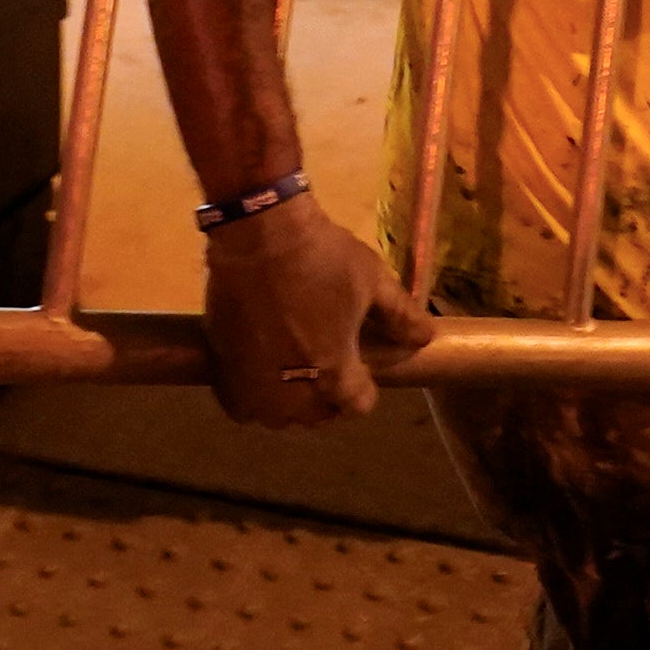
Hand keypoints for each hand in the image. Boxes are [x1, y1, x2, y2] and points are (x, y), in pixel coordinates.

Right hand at [198, 199, 428, 427]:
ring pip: (279, 415)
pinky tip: (260, 372)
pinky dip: (253, 396)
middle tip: (327, 361)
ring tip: (293, 371)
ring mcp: (254, 384)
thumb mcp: (373, 281)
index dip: (364, 386)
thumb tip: (425, 338)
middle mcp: (294, 393)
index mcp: (336, 374)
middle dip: (327, 396)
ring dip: (290, 402)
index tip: (361, 365)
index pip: (358, 405)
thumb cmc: (322, 258)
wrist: (258, 234)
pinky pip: (241, 404)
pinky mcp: (225, 367)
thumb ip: (400, 316)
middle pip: (318, 415)